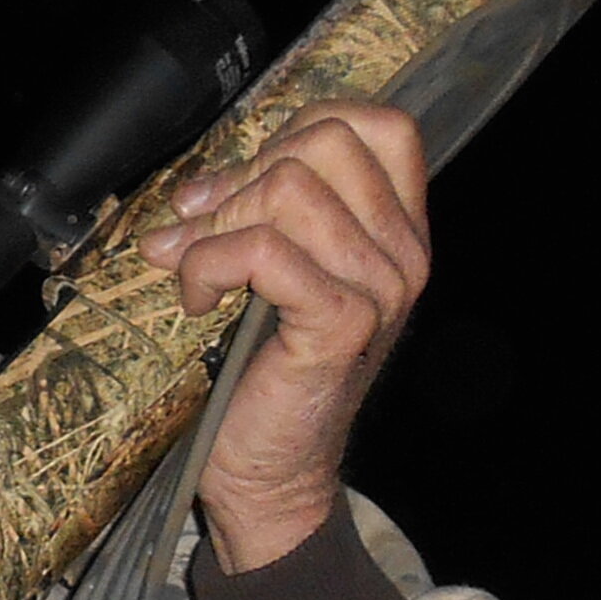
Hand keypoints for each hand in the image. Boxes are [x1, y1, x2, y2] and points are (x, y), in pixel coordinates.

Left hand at [137, 98, 432, 570]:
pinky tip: (197, 300)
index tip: (248, 180)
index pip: (378, 125)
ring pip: (289, 191)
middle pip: (324, 144)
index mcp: (398, 231)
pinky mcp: (341, 325)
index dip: (300, 130)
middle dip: (244, 177)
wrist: (271, 474)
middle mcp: (404, 254)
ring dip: (216, 226)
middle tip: (204, 232)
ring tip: (196, 272)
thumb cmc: (264, 373)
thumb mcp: (274, 273)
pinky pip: (264, 251)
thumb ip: (262, 212)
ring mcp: (380, 289)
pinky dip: (209, 265)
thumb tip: (198, 186)